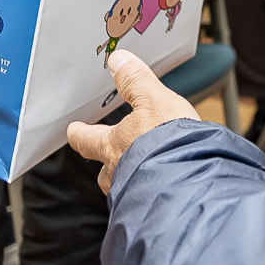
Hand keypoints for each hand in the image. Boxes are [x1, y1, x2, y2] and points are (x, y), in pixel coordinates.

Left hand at [65, 51, 199, 194]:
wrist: (191, 179)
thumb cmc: (168, 142)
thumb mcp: (155, 101)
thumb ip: (136, 82)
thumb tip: (118, 61)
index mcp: (113, 145)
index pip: (86, 139)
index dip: (79, 133)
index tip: (74, 131)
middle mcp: (118, 172)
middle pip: (103, 169)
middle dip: (106, 163)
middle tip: (108, 158)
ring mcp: (134, 192)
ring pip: (124, 187)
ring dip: (129, 180)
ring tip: (142, 174)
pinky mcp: (153, 203)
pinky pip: (144, 198)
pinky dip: (150, 191)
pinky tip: (163, 187)